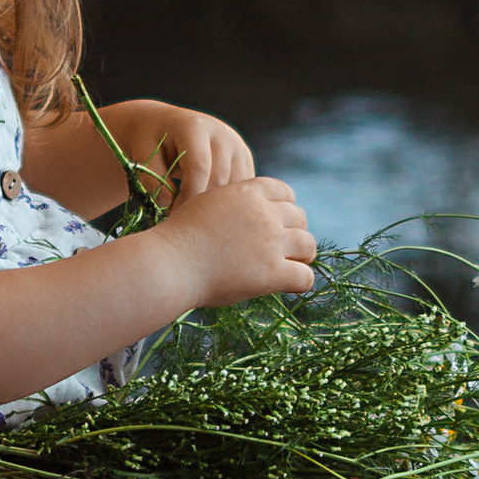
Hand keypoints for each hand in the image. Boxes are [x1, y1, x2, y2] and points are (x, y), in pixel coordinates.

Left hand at [100, 97, 254, 208]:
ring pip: (234, 187)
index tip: (174, 216)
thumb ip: (151, 178)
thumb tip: (167, 203)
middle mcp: (222, 133)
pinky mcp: (245, 160)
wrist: (167, 125)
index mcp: (195, 127)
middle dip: (201, 205)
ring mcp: (238, 146)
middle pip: (218, 179)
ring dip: (215, 207)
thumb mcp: (142, 153)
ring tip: (193, 217)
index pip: (199, 167)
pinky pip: (242, 189)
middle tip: (183, 222)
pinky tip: (208, 210)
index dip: (187, 196)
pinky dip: (227, 204)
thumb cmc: (152, 141)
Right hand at [157, 173, 316, 307]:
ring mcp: (271, 243)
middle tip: (284, 248)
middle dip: (294, 231)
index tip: (279, 223)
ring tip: (292, 266)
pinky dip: (301, 281)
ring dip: (302, 255)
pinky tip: (289, 285)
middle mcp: (265, 214)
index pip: (285, 192)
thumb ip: (231, 204)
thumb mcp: (206, 203)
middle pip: (300, 217)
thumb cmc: (178, 238)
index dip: (286, 208)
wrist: (169, 263)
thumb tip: (242, 213)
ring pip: (308, 245)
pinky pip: (305, 277)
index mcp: (248, 192)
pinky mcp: (273, 273)